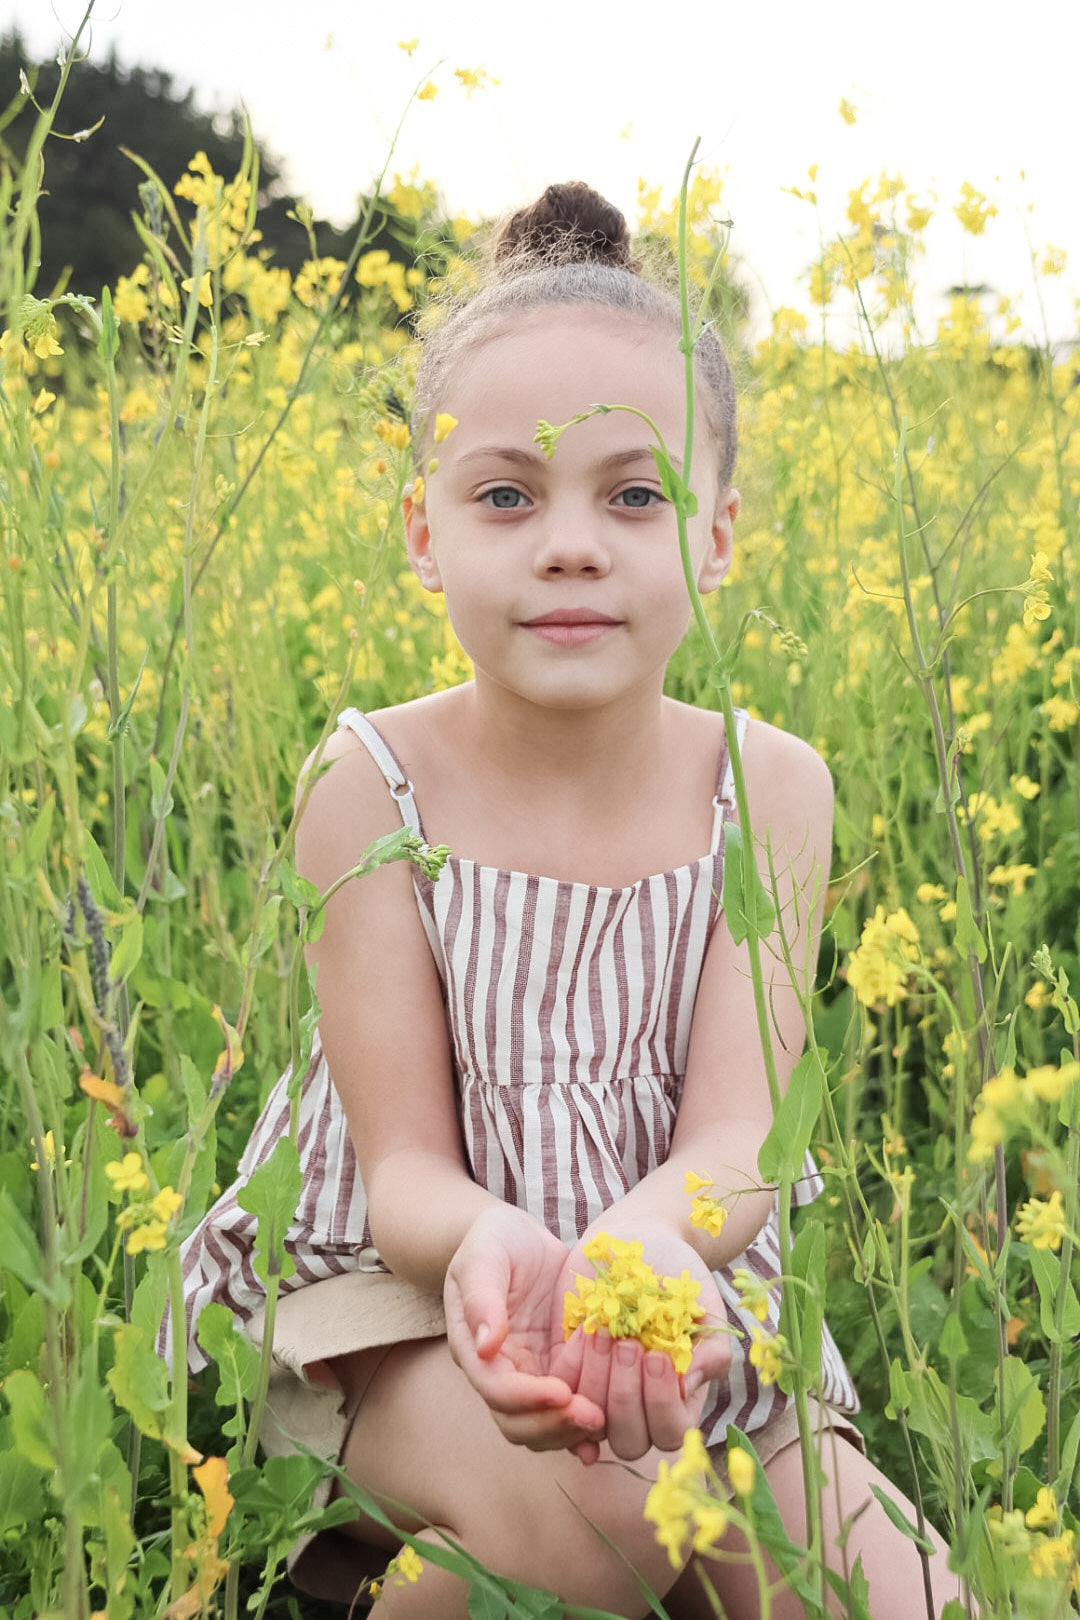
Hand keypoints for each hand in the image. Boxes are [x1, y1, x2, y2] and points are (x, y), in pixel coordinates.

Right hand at [444, 1204, 606, 1452]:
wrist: (518, 1236)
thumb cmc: (494, 1242)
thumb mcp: (483, 1257)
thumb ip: (482, 1297)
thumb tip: (486, 1345)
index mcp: (476, 1349)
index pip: (496, 1389)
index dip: (528, 1398)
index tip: (562, 1392)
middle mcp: (503, 1372)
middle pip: (519, 1423)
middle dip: (554, 1425)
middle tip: (592, 1415)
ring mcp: (533, 1374)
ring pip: (545, 1427)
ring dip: (573, 1430)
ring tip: (606, 1418)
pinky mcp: (562, 1369)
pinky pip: (571, 1408)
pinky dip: (587, 1426)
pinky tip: (611, 1426)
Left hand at [549, 1223, 732, 1463]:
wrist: (640, 1240)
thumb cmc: (679, 1277)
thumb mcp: (704, 1308)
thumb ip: (710, 1351)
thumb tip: (686, 1387)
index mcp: (677, 1399)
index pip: (670, 1432)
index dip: (662, 1404)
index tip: (657, 1356)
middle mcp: (638, 1404)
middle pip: (629, 1440)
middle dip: (626, 1396)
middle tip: (627, 1345)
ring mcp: (600, 1391)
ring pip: (591, 1421)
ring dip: (596, 1382)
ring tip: (603, 1333)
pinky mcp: (568, 1370)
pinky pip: (561, 1390)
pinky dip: (570, 1367)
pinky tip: (584, 1330)